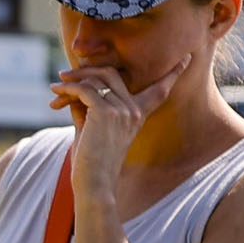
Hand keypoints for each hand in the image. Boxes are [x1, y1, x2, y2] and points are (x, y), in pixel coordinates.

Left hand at [53, 51, 194, 180]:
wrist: (94, 185)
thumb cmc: (93, 164)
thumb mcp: (95, 130)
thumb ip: (90, 108)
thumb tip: (74, 89)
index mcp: (139, 115)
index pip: (160, 89)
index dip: (173, 73)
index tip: (188, 58)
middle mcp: (134, 110)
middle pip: (112, 73)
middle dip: (87, 71)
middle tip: (65, 75)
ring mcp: (122, 110)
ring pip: (96, 79)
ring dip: (73, 80)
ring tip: (56, 86)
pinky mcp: (105, 112)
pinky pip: (84, 90)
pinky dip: (67, 89)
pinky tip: (55, 92)